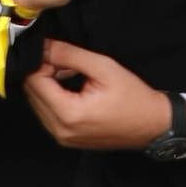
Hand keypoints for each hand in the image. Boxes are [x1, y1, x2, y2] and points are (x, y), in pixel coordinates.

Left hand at [24, 39, 171, 149]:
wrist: (153, 125)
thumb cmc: (134, 97)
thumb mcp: (104, 67)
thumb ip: (69, 55)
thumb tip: (44, 47)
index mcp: (68, 114)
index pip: (34, 82)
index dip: (41, 62)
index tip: (58, 52)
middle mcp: (59, 130)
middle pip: (32, 93)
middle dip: (43, 73)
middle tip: (66, 61)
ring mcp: (62, 138)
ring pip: (37, 104)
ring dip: (47, 85)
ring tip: (71, 74)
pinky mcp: (66, 140)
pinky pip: (47, 115)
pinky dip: (53, 98)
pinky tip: (71, 89)